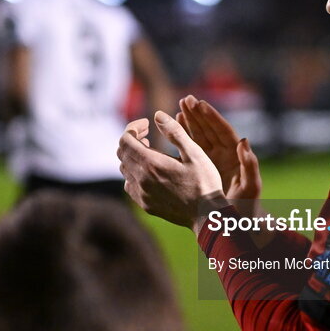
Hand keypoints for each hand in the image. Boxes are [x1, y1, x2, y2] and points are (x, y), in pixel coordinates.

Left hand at [117, 111, 223, 228]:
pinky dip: (135, 173)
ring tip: (151, 151)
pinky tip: (150, 172)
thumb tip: (157, 114)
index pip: (125, 139)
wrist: (206, 215)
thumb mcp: (194, 153)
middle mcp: (141, 179)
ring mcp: (141, 194)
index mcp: (151, 164)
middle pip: (122, 152)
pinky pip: (130, 185)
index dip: (133, 127)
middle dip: (132, 139)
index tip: (147, 124)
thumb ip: (174, 132)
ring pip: (124, 168)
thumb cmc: (204, 182)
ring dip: (133, 156)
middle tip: (148, 135)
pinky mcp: (145, 205)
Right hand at [176, 95, 261, 200]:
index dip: (212, 117)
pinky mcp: (204, 168)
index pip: (223, 131)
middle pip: (210, 129)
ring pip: (200, 136)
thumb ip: (250, 165)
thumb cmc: (247, 208)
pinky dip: (185, 137)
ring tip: (179, 107)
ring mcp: (214, 160)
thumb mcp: (251, 187)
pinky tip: (175, 127)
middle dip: (199, 114)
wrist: (239, 224)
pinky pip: (193, 148)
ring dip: (191, 122)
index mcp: (236, 156)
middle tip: (186, 99)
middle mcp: (225, 155)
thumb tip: (245, 142)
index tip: (201, 104)